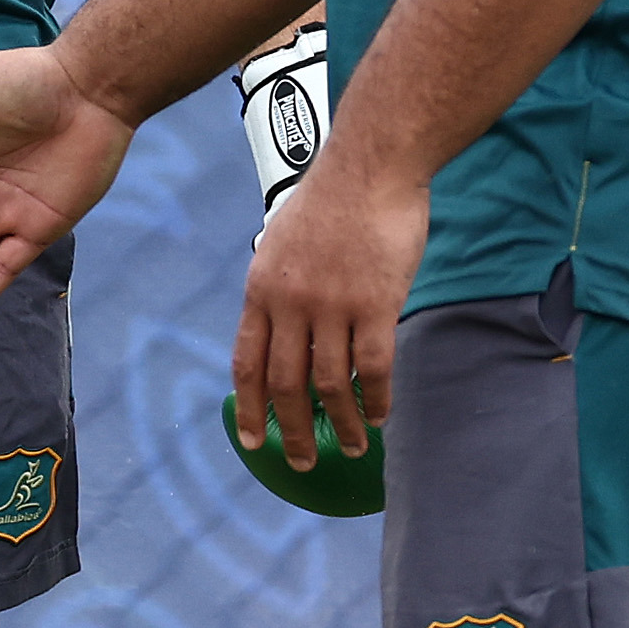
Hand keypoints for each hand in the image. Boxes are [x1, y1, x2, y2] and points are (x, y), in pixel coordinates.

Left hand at [235, 136, 428, 469]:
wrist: (370, 165)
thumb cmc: (331, 200)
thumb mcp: (282, 241)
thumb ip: (279, 288)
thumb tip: (282, 331)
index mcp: (261, 287)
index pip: (247, 361)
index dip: (248, 407)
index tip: (252, 440)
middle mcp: (290, 302)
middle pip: (285, 385)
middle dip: (291, 431)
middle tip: (301, 462)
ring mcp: (332, 305)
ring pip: (331, 386)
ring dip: (342, 425)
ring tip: (352, 448)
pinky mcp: (375, 304)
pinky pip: (374, 368)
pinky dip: (377, 400)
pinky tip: (381, 416)